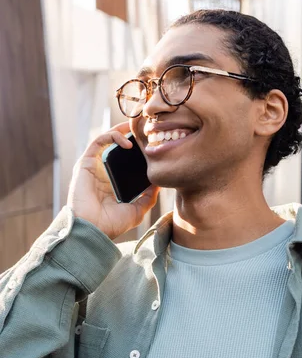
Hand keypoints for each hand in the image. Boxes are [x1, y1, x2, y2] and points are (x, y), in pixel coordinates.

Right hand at [67, 122, 159, 238]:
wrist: (92, 229)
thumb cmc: (110, 224)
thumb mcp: (136, 211)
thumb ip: (148, 197)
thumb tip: (159, 183)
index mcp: (113, 182)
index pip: (126, 159)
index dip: (139, 149)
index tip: (153, 144)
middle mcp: (103, 171)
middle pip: (117, 145)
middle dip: (131, 134)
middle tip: (147, 128)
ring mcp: (94, 165)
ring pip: (108, 138)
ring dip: (123, 129)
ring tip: (139, 129)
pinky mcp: (86, 162)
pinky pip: (99, 140)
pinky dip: (113, 136)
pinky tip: (128, 143)